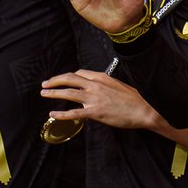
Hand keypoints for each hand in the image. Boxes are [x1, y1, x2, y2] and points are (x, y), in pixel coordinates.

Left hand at [41, 69, 162, 131]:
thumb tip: (99, 87)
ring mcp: (94, 98)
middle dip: (54, 80)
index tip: (63, 80)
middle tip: (45, 84)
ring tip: (43, 94)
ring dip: (53, 93)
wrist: (144, 110)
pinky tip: (53, 114)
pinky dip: (61, 113)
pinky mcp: (95, 112)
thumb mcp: (120, 86)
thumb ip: (106, 85)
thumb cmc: (135, 100)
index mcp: (102, 77)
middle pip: (69, 79)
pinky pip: (73, 112)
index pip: (79, 73)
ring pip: (68, 93)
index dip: (68, 76)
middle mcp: (95, 85)